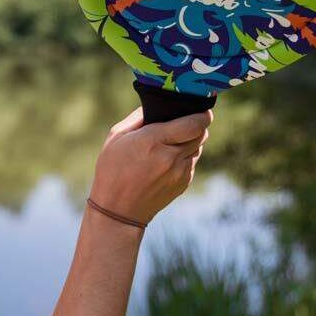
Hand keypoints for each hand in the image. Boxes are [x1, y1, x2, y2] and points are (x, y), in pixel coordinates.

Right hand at [89, 105, 212, 223]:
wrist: (119, 210)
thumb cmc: (112, 170)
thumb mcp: (116, 137)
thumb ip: (138, 117)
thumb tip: (157, 105)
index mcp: (153, 140)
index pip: (194, 124)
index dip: (202, 115)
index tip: (201, 110)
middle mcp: (170, 156)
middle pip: (201, 134)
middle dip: (197, 125)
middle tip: (186, 122)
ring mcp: (179, 172)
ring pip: (198, 148)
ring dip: (190, 141)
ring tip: (172, 142)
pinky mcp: (183, 184)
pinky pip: (192, 162)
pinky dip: (185, 157)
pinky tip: (167, 160)